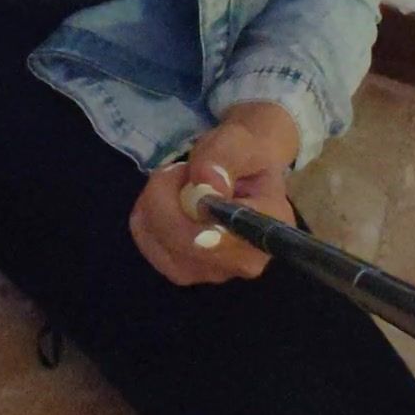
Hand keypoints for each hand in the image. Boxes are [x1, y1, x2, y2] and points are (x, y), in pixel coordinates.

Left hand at [128, 102, 299, 285]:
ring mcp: (216, 271)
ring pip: (162, 247)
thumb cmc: (243, 152)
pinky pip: (151, 248)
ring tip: (176, 183)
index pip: (223, 242)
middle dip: (166, 202)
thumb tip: (209, 187)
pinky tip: (164, 202)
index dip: (189, 220)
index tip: (184, 180)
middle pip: (184, 246)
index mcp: (268, 227)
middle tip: (176, 170)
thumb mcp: (237, 142)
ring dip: (154, 208)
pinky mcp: (189, 271)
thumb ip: (223, 160)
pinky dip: (147, 220)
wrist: (242, 167)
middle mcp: (245, 261)